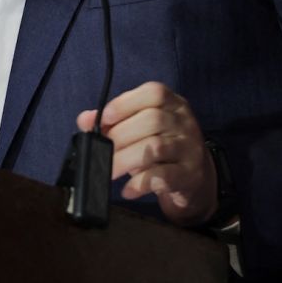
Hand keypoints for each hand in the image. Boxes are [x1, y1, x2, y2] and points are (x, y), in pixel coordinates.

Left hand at [76, 81, 216, 225]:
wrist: (196, 177)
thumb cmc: (162, 146)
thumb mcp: (140, 127)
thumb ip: (113, 120)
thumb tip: (85, 120)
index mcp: (173, 104)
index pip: (154, 93)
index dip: (125, 103)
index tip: (104, 118)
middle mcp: (185, 122)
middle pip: (152, 120)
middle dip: (120, 135)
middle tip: (102, 150)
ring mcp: (190, 148)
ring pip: (156, 147)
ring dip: (125, 160)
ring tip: (109, 170)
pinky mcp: (190, 175)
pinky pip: (163, 176)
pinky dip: (140, 183)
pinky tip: (128, 189)